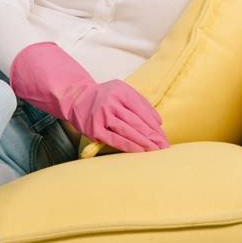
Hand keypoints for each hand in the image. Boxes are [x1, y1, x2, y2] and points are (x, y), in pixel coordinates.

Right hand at [9, 41, 168, 152]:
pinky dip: (129, 146)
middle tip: (164, 146)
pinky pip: (115, 139)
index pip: (142, 108)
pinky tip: (140, 152)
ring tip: (156, 151)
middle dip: (153, 135)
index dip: (154, 123)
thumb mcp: (122, 91)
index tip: (164, 135)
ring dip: (144, 142)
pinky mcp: (95, 129)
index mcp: (121, 91)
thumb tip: (158, 121)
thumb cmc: (105, 97)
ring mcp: (102, 115)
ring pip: (128, 130)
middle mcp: (111, 102)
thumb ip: (140, 103)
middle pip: (137, 121)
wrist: (76, 99)